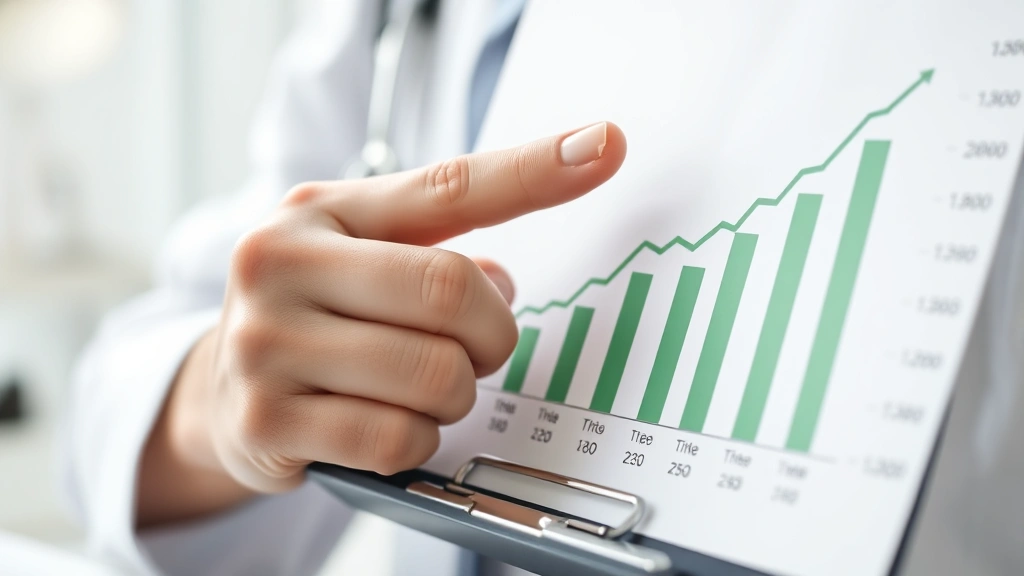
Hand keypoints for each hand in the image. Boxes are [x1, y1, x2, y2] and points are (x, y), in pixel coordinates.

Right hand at [138, 122, 625, 524]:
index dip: (534, 168)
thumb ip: (439, 253)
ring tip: (419, 390)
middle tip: (479, 350)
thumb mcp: (362, 256)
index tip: (605, 145)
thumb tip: (505, 285)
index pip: (448, 185)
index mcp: (318, 210)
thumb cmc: (313, 313)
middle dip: (491, 336)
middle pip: (451, 292)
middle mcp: (280, 263)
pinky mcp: (265, 421)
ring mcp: (264, 343)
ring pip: (434, 376)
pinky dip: (417, 441)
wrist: (219, 390)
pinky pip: (397, 439)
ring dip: (453, 397)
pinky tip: (388, 425)